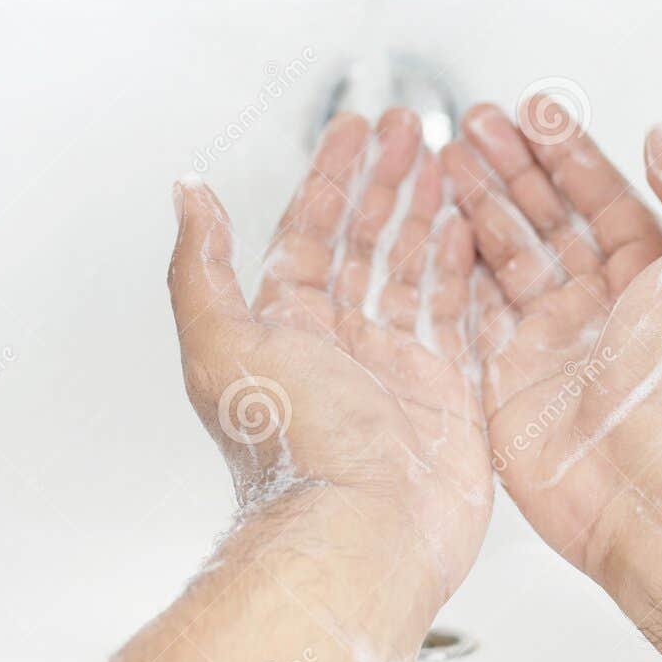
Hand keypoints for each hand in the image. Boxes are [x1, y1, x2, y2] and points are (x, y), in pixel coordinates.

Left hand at [170, 108, 490, 615]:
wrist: (362, 531)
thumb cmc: (293, 450)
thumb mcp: (222, 343)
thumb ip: (201, 266)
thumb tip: (187, 197)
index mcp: (287, 325)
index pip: (310, 230)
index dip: (331, 176)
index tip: (352, 131)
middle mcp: (342, 340)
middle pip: (367, 239)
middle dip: (386, 179)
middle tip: (409, 129)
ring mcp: (396, 364)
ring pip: (414, 267)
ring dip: (428, 212)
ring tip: (448, 164)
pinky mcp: (446, 391)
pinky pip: (459, 314)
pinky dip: (467, 269)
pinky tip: (475, 232)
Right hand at [442, 100, 661, 582]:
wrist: (656, 488)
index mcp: (654, 280)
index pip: (603, 199)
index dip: (569, 152)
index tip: (537, 112)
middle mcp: (602, 310)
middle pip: (547, 219)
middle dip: (511, 167)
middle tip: (477, 124)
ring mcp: (552, 345)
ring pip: (505, 256)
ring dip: (477, 203)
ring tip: (445, 157)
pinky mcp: (508, 381)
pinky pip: (473, 312)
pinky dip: (452, 268)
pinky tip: (434, 229)